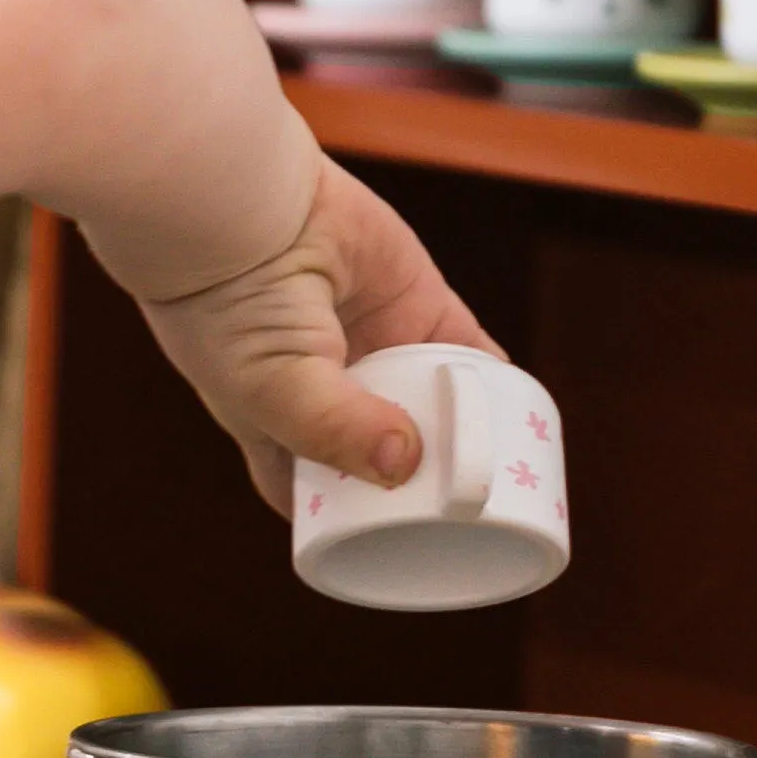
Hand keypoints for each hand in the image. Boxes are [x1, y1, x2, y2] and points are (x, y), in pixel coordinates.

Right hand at [140, 158, 490, 511]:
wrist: (246, 205)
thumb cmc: (232, 310)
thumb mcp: (272, 388)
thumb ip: (336, 431)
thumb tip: (407, 463)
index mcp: (280, 429)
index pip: (320, 498)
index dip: (354, 526)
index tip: (399, 553)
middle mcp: (332, 394)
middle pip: (391, 458)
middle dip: (428, 487)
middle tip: (470, 521)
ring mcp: (377, 350)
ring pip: (434, 407)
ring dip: (467, 437)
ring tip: (506, 480)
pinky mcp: (416, 305)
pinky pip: (468, 351)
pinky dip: (496, 380)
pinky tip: (524, 414)